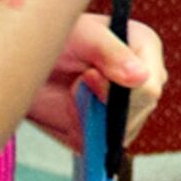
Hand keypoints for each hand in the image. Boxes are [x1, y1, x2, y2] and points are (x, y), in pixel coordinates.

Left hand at [31, 16, 166, 144]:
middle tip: (75, 83)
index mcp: (146, 52)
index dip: (116, 92)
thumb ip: (112, 52)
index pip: (148, 90)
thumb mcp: (83, 35)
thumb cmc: (59, 37)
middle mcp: (143, 82)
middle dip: (99, 106)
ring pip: (116, 135)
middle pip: (135, 116)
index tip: (88, 76)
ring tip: (72, 93)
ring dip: (86, 119)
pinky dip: (77, 132)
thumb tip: (141, 77)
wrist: (32, 59)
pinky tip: (69, 109)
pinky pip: (97, 145)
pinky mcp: (107, 130)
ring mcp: (128, 109)